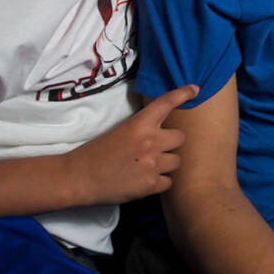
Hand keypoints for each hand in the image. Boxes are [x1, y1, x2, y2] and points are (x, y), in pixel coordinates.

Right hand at [64, 84, 197, 205]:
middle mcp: (150, 141)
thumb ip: (143, 128)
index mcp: (139, 124)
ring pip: (178, 161)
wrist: (78, 177)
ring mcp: (152, 163)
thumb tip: (162, 130)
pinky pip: (169, 181)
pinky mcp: (150, 184)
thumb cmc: (96, 152)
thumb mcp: (121, 130)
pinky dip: (159, 182)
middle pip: (181, 138)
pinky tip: (144, 181)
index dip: (182, 94)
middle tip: (157, 149)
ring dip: (167, 164)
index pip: (165, 103)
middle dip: (171, 143)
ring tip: (148, 167)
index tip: (195, 89)